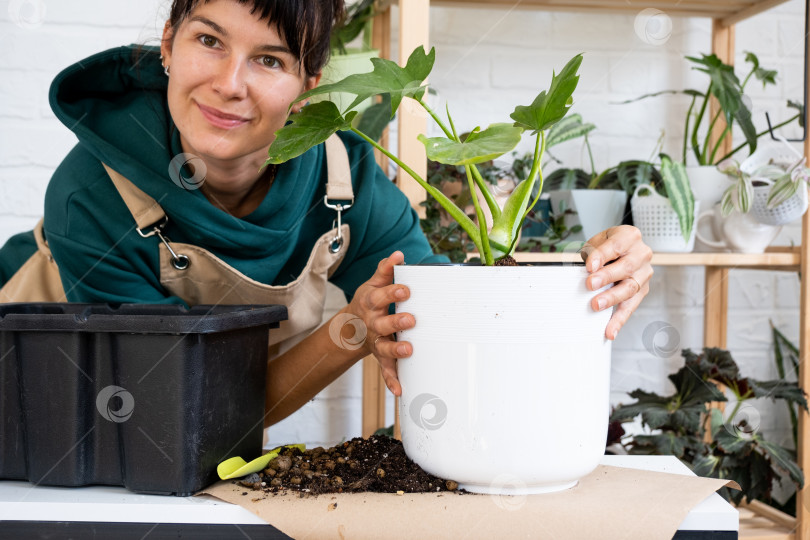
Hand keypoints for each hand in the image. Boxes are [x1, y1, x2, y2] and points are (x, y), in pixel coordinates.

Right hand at [343, 251, 412, 395]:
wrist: (351, 326)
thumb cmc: (370, 302)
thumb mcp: (373, 284)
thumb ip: (386, 270)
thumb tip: (399, 254)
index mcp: (371, 303)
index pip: (380, 297)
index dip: (392, 293)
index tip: (406, 290)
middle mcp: (372, 324)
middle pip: (382, 324)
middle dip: (396, 322)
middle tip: (410, 320)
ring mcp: (375, 342)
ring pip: (384, 348)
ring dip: (395, 351)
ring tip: (408, 351)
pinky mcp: (380, 357)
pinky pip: (386, 370)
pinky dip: (392, 380)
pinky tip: (400, 389)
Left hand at [581, 225, 652, 339]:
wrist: (623, 249)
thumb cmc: (608, 245)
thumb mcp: (598, 241)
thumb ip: (593, 252)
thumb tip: (588, 268)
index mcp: (630, 237)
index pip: (616, 246)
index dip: (602, 256)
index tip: (589, 266)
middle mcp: (641, 254)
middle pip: (626, 267)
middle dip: (607, 277)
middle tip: (590, 284)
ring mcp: (644, 274)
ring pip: (630, 288)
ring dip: (612, 298)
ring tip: (596, 306)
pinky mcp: (642, 291)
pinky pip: (630, 306)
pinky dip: (619, 320)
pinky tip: (610, 331)